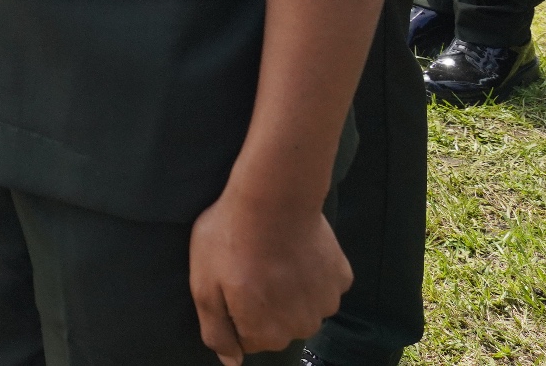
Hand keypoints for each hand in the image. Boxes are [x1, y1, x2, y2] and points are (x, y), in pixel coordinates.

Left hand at [188, 189, 350, 363]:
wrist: (274, 196)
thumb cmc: (231, 238)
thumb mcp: (203, 285)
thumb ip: (217, 331)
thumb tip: (231, 361)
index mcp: (267, 333)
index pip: (248, 339)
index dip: (235, 310)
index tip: (231, 281)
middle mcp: (301, 327)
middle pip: (278, 326)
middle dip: (263, 304)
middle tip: (251, 266)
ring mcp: (326, 303)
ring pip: (303, 308)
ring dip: (289, 290)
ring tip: (273, 256)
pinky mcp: (341, 279)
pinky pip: (323, 286)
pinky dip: (311, 273)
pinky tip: (296, 249)